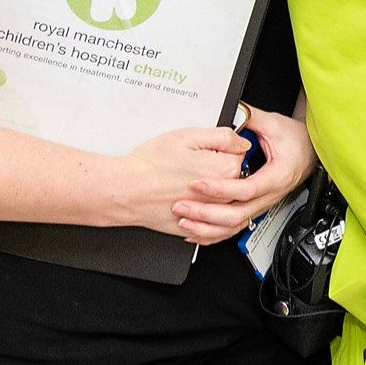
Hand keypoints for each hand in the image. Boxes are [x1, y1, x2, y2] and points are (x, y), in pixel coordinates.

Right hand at [114, 126, 261, 239]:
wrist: (124, 191)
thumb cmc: (149, 165)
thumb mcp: (188, 137)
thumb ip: (222, 136)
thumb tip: (242, 140)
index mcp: (224, 170)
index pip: (242, 154)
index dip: (224, 148)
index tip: (208, 149)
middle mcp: (222, 196)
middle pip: (236, 178)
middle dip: (220, 168)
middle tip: (195, 164)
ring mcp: (210, 214)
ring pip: (226, 200)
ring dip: (216, 191)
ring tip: (190, 181)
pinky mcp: (197, 228)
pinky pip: (214, 223)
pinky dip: (208, 213)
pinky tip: (193, 202)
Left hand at [170, 109, 315, 244]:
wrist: (310, 151)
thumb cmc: (296, 140)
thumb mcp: (274, 125)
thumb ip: (251, 118)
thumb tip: (233, 113)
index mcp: (277, 176)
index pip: (246, 189)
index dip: (219, 189)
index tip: (197, 183)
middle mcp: (270, 195)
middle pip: (237, 215)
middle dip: (206, 213)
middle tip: (182, 206)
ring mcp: (263, 204)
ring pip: (234, 226)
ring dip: (207, 227)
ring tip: (184, 221)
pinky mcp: (256, 207)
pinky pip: (234, 227)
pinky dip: (213, 233)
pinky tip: (195, 232)